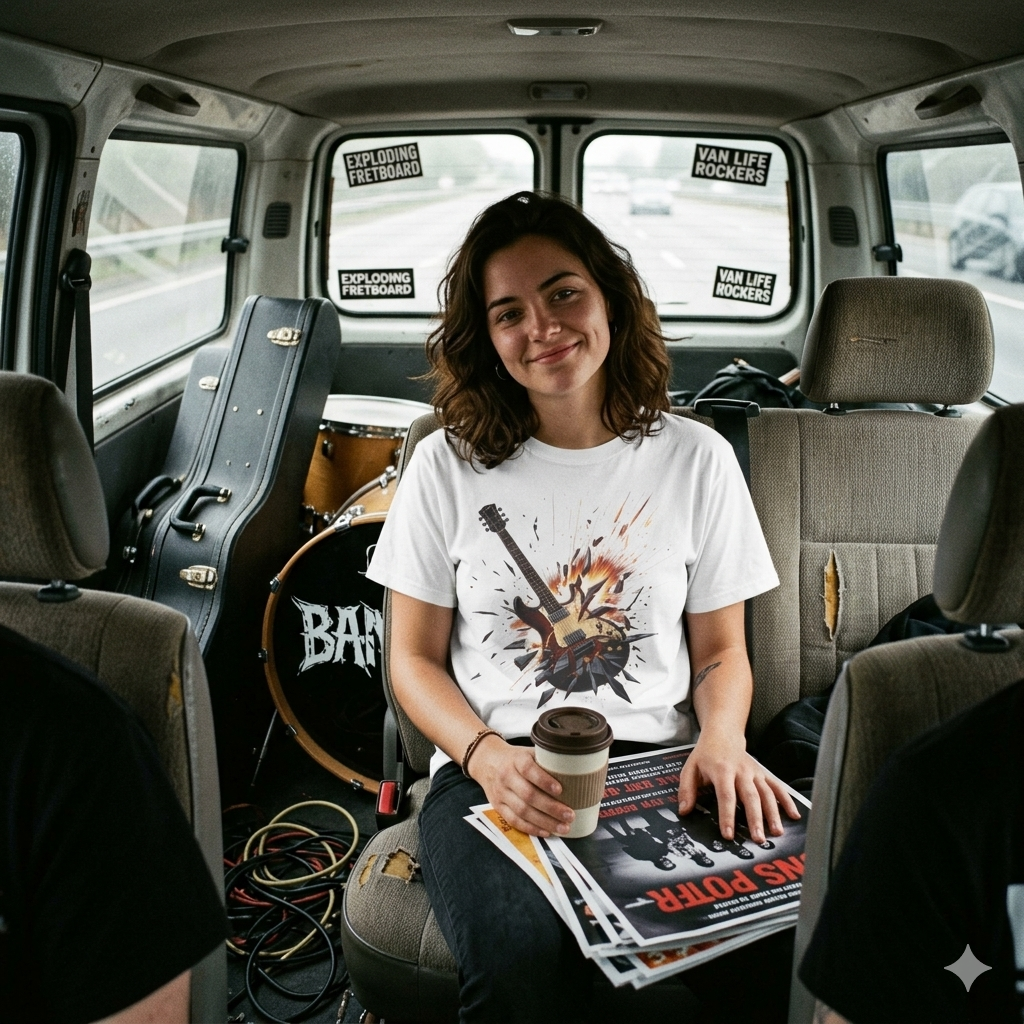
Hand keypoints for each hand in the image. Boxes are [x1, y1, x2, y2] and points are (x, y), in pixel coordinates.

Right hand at [468, 736, 574, 836]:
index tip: (560, 789)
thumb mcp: (528, 752)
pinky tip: (546, 831)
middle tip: (569, 815)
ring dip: (544, 822)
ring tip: (563, 827)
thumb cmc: (515, 758)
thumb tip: (578, 769)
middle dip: (551, 807)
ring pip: (522, 811)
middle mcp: (506, 776)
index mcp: (516, 759)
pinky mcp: (498, 806)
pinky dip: (531, 828)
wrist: (486, 761)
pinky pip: (514, 821)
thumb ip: (547, 760)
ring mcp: (501, 793)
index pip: (528, 769)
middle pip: (528, 795)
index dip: (544, 780)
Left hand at [676, 728, 800, 843]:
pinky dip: (787, 800)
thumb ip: (686, 790)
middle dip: (755, 818)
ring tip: (777, 833)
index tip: (729, 834)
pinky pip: (777, 787)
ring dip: (773, 813)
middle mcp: (741, 771)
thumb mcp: (690, 768)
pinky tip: (794, 815)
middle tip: (758, 839)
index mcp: (721, 770)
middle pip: (750, 796)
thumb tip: (684, 811)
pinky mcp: (763, 773)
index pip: (726, 795)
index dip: (727, 815)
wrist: (722, 735)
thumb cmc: (705, 755)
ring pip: (766, 793)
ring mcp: (754, 772)